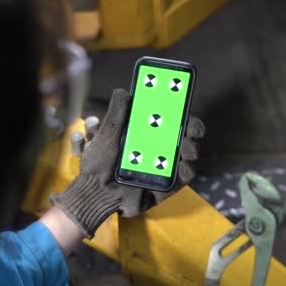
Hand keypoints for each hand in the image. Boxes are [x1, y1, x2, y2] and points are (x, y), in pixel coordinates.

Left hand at [50, 88, 204, 237]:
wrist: (94, 194)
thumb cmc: (98, 163)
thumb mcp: (105, 136)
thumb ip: (115, 115)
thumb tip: (122, 91)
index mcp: (145, 134)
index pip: (170, 120)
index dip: (183, 113)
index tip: (186, 108)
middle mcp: (157, 149)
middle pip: (184, 137)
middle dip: (192, 132)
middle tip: (190, 133)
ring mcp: (162, 168)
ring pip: (186, 157)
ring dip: (191, 150)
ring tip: (187, 151)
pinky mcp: (164, 187)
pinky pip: (181, 180)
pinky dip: (186, 173)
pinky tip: (183, 168)